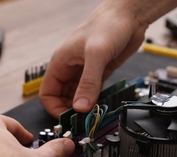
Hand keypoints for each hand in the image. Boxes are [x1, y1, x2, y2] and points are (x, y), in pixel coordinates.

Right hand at [39, 0, 147, 117]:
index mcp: (61, 62)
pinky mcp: (99, 73)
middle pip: (61, 98)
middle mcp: (70, 69)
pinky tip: (100, 106)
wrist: (129, 16)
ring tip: (92, 115)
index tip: (67, 117)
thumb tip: (80, 107)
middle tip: (82, 120)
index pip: (47, 93)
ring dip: (83, 108)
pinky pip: (92, 93)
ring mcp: (85, 72)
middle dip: (69, 110)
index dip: (54, 108)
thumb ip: (88, 82)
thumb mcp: (96, 55)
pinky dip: (94, 101)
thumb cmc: (108, 24)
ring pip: (77, 97)